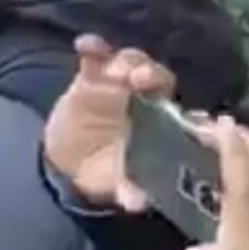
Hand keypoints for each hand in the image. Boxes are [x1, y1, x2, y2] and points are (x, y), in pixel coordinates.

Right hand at [42, 33, 177, 210]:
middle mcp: (147, 101)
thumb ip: (128, 190)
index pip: (181, 111)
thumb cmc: (104, 173)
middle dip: (153, 75)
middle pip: (159, 79)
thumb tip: (137, 204)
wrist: (67, 162)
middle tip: (139, 80)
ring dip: (127, 62)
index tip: (177, 112)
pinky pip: (95, 56)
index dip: (182, 107)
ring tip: (113, 71)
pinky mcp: (90, 76)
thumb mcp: (117, 184)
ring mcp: (119, 85)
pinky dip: (93, 47)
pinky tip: (85, 45)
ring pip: (131, 63)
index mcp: (164, 128)